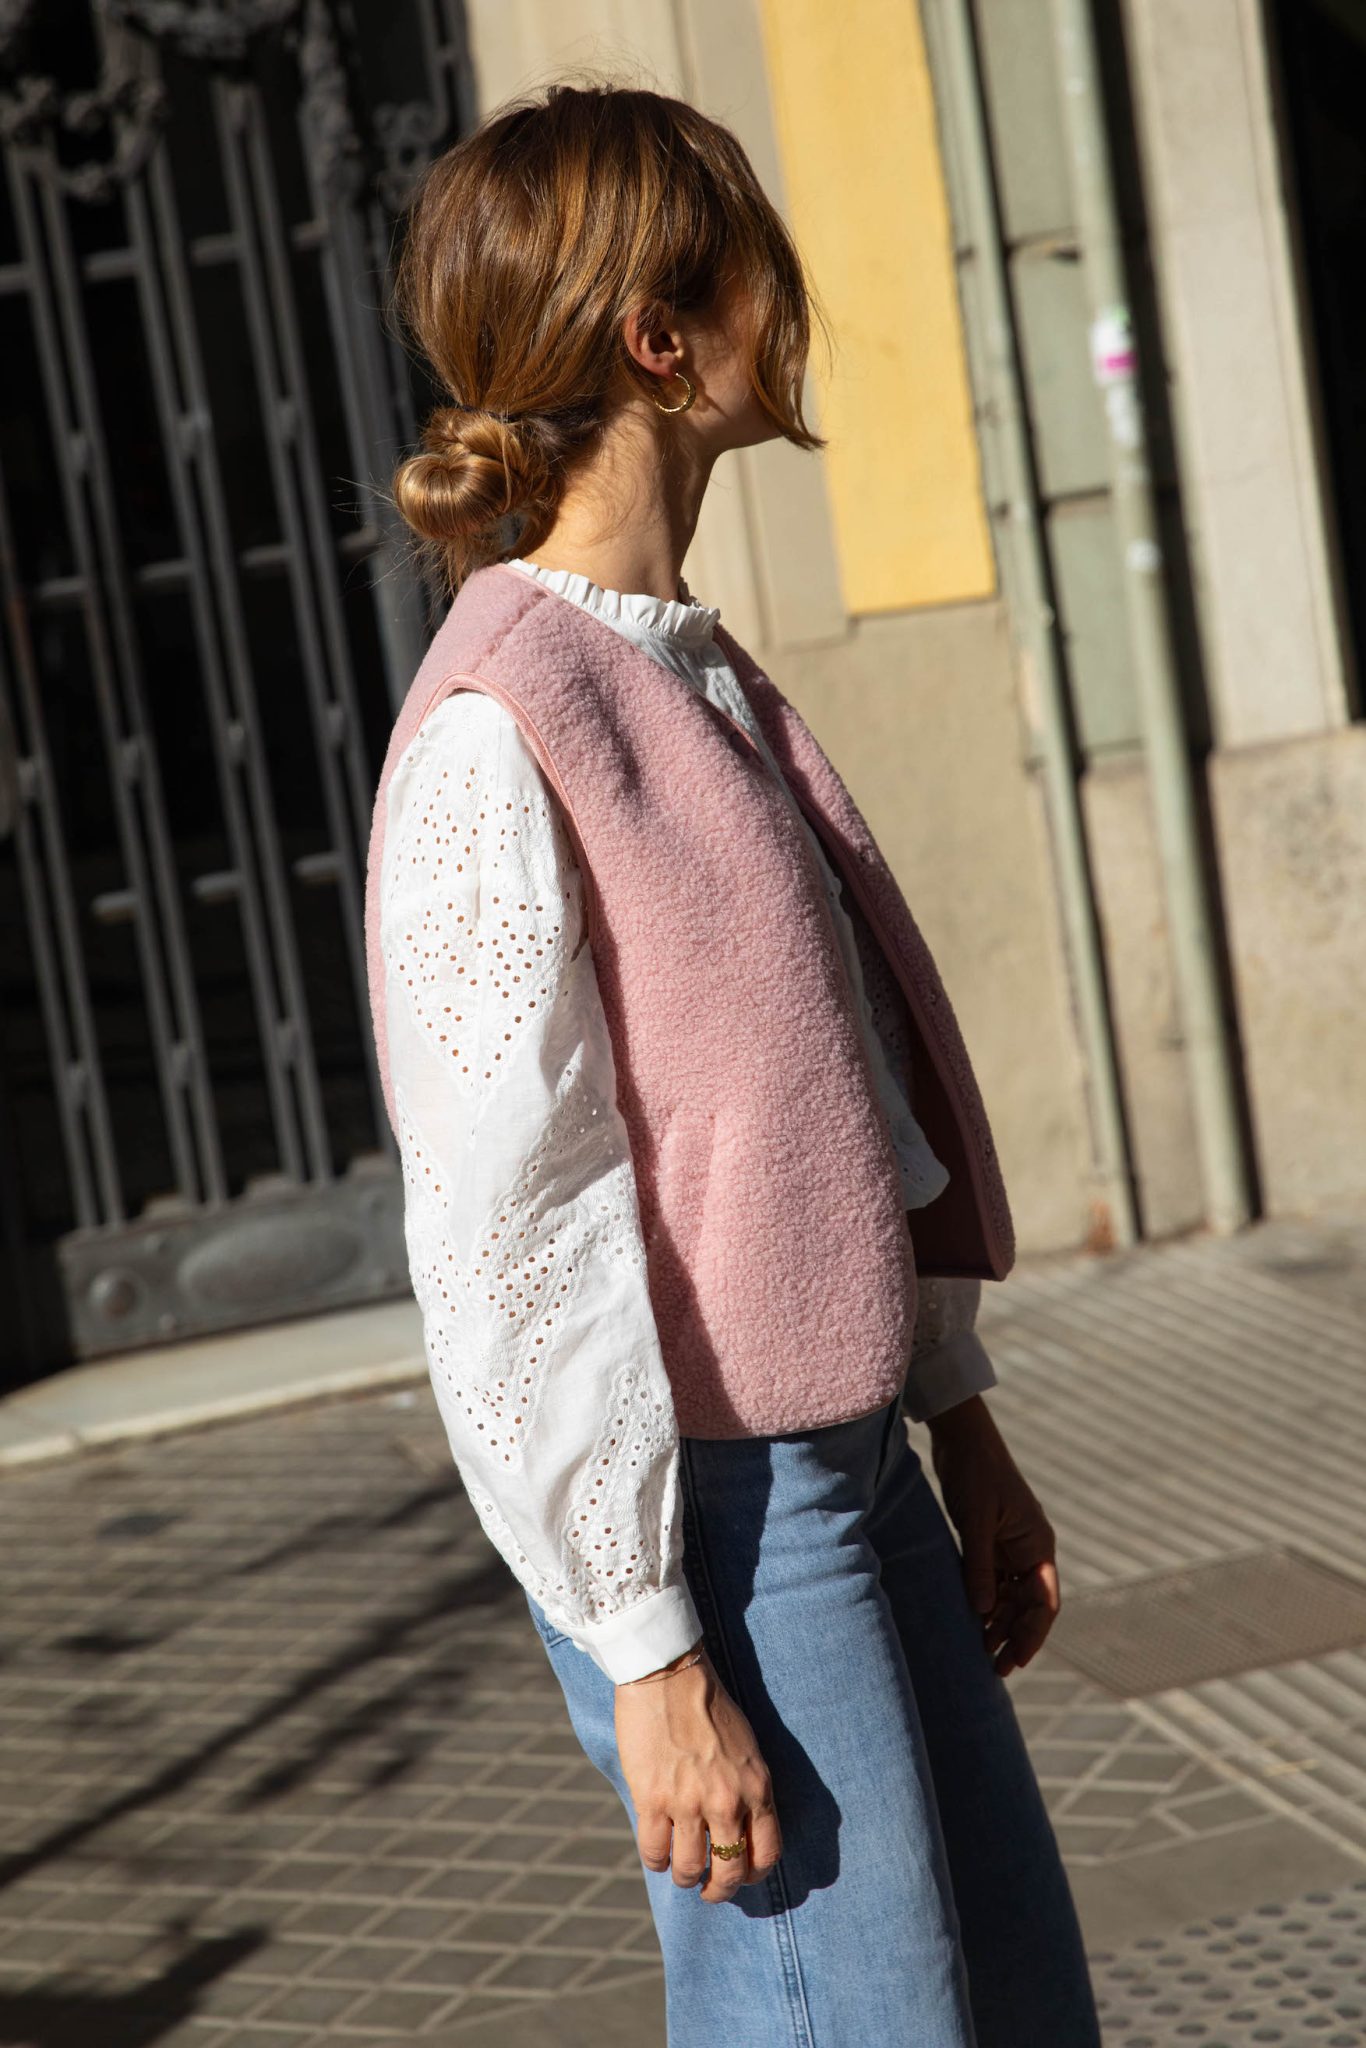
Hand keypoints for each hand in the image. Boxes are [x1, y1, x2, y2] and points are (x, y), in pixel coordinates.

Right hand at [615, 1641, 781, 1902]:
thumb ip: (747, 1790)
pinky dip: (656, 1861)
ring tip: (680, 1871)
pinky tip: (657, 1853)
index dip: (755, 1875)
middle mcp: (727, 1803)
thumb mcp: (747, 1749)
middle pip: (731, 1873)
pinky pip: (655, 1853)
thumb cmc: (709, 1707)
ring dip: (685, 1877)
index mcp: (757, 1788)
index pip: (767, 1854)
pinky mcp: (653, 1799)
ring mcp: (688, 1804)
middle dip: (719, 1890)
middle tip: (708, 1890)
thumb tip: (741, 1830)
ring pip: (690, 1869)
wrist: (670, 1675)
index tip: (742, 1875)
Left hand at [927, 1395, 1059, 1676]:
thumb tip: (981, 1613)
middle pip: (1029, 1606)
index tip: (1016, 1661)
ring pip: (1011, 1597)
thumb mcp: (975, 1522)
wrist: (962, 1439)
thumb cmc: (975, 1474)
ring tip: (982, 1652)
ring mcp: (1010, 1547)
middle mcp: (1029, 1550)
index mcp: (1037, 1545)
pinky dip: (986, 1603)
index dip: (1032, 1635)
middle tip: (996, 1669)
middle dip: (1015, 1637)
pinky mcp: (990, 1542)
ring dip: (1000, 1624)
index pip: (1044, 1602)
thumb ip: (979, 1567)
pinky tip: (974, 1623)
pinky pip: (993, 1581)